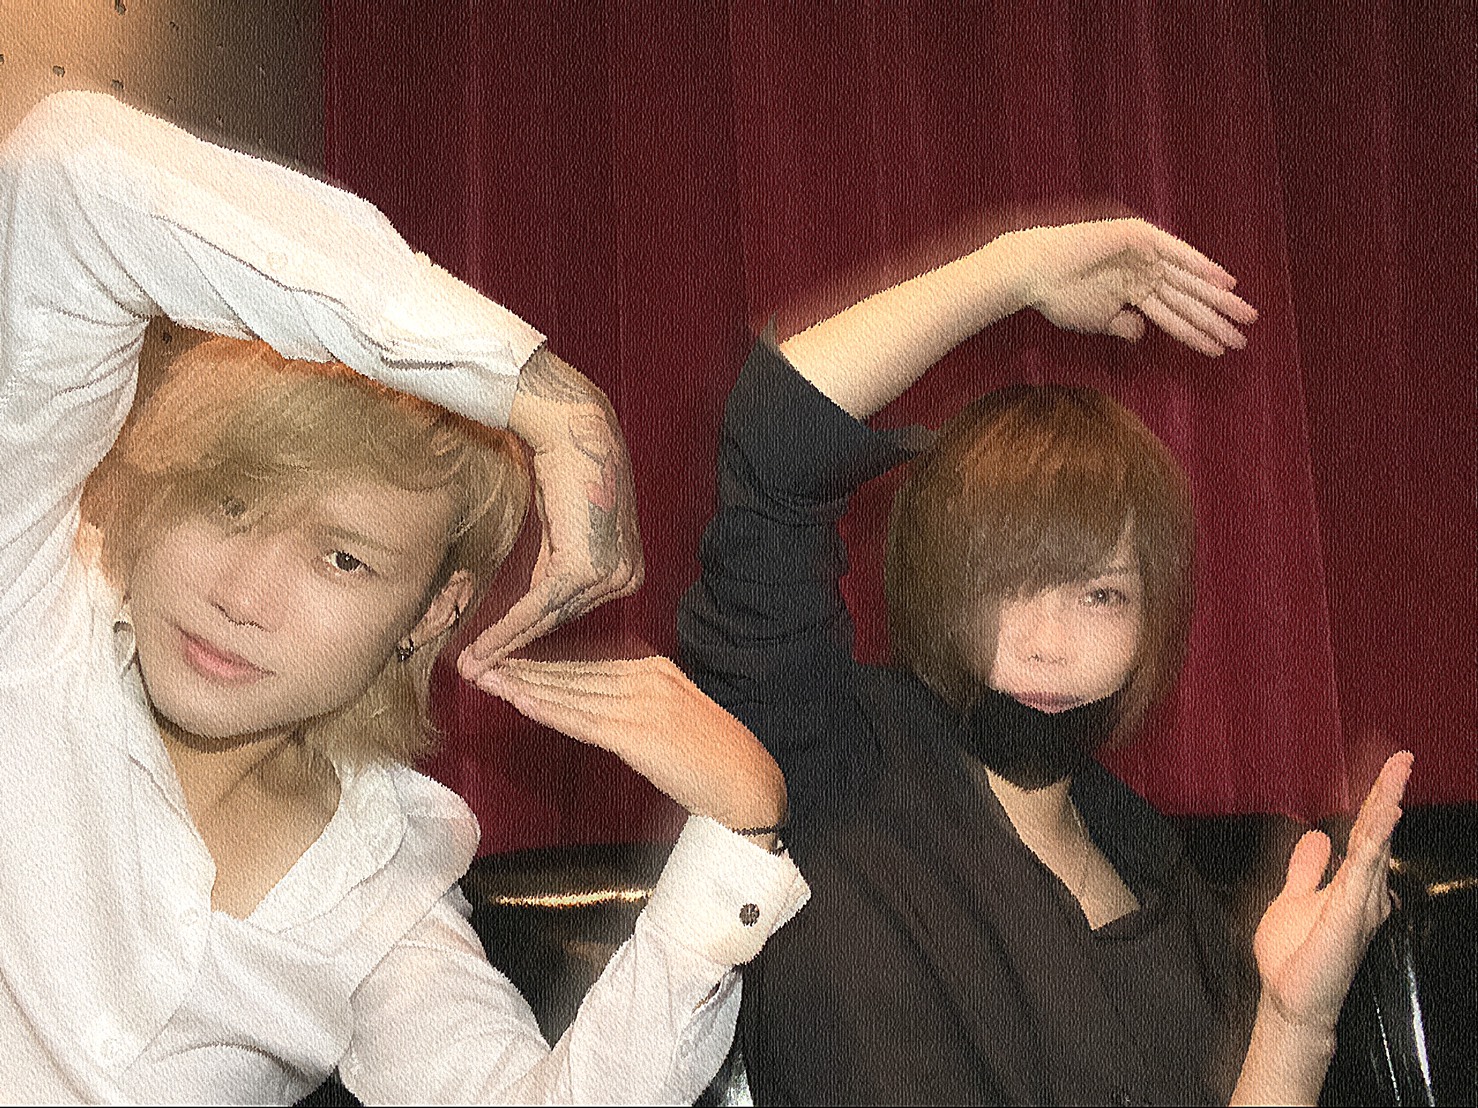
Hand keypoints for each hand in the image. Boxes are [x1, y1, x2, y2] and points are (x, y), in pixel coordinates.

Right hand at [459, 349, 641, 670]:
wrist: (572, 431)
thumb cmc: (564, 470)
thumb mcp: (561, 532)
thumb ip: (554, 569)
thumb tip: (533, 604)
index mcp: (626, 569)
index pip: (574, 610)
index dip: (533, 635)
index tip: (501, 657)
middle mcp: (627, 576)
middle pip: (560, 620)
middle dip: (517, 647)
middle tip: (479, 670)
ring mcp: (611, 574)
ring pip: (548, 618)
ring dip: (506, 644)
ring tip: (473, 664)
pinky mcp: (587, 568)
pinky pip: (540, 606)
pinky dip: (508, 628)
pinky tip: (482, 648)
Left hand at [472, 657, 786, 841]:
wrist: (747, 781)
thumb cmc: (717, 757)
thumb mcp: (676, 716)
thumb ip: (642, 705)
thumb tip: (605, 708)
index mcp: (656, 669)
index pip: (588, 665)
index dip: (546, 663)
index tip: (512, 660)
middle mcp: (646, 678)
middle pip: (573, 673)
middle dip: (525, 669)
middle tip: (482, 663)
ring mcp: (641, 703)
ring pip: (570, 692)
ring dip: (525, 686)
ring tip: (489, 679)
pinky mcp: (637, 733)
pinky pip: (582, 719)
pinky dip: (547, 708)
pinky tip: (520, 701)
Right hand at [1002, 218, 1258, 354]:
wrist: (1035, 272)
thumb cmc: (1059, 297)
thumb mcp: (1097, 321)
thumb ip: (1123, 326)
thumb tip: (1142, 333)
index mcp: (1136, 293)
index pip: (1175, 316)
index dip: (1199, 332)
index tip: (1223, 348)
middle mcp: (1145, 272)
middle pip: (1189, 298)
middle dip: (1218, 316)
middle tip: (1248, 332)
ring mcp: (1144, 253)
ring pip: (1187, 281)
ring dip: (1216, 299)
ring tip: (1244, 315)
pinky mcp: (1139, 237)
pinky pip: (1175, 254)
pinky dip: (1199, 266)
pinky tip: (1223, 282)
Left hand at [1252, 752, 1412, 1033]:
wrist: (1289, 999)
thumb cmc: (1294, 957)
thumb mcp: (1293, 899)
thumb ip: (1306, 870)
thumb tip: (1317, 836)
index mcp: (1351, 885)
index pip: (1366, 833)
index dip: (1376, 799)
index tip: (1388, 765)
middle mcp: (1363, 891)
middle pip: (1377, 832)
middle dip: (1389, 792)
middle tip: (1404, 757)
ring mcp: (1360, 902)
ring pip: (1375, 844)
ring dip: (1385, 806)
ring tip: (1397, 773)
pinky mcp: (1349, 913)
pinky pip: (1363, 868)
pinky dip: (1375, 839)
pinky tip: (1383, 816)